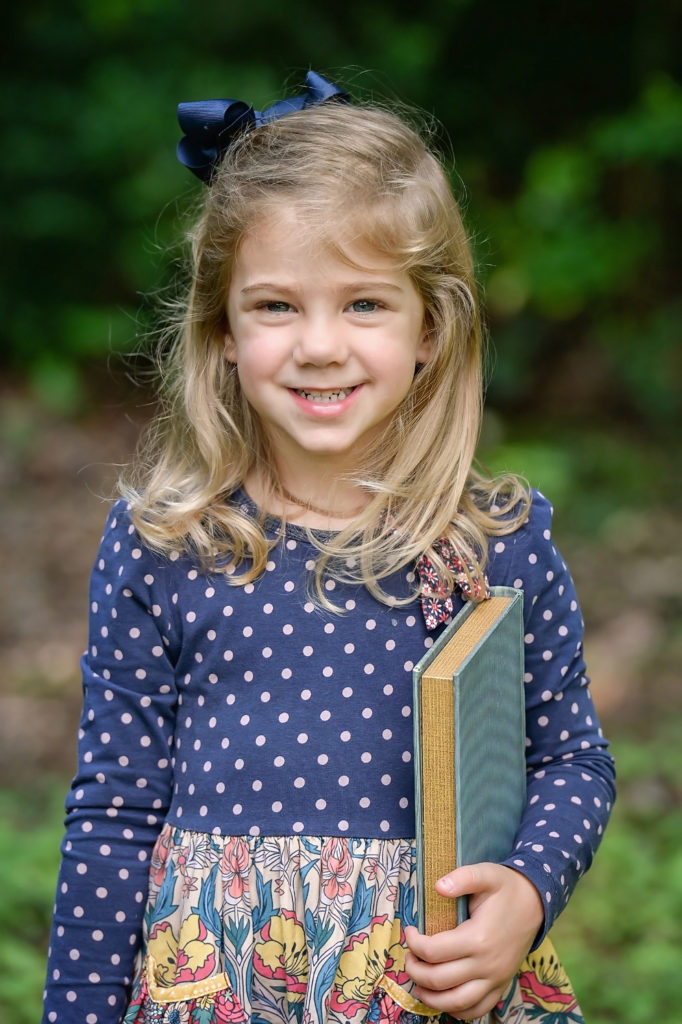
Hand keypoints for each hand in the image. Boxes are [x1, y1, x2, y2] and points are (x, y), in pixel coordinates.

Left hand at [404, 863, 544, 1018]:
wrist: (535, 903)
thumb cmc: (506, 888)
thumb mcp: (486, 874)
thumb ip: (462, 878)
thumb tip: (438, 886)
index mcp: (478, 937)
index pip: (433, 951)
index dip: (414, 943)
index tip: (410, 931)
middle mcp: (486, 964)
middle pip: (439, 980)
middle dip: (415, 971)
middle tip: (409, 957)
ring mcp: (495, 979)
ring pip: (456, 1002)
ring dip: (430, 997)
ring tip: (418, 982)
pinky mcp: (500, 986)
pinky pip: (477, 1010)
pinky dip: (456, 1010)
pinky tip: (443, 998)